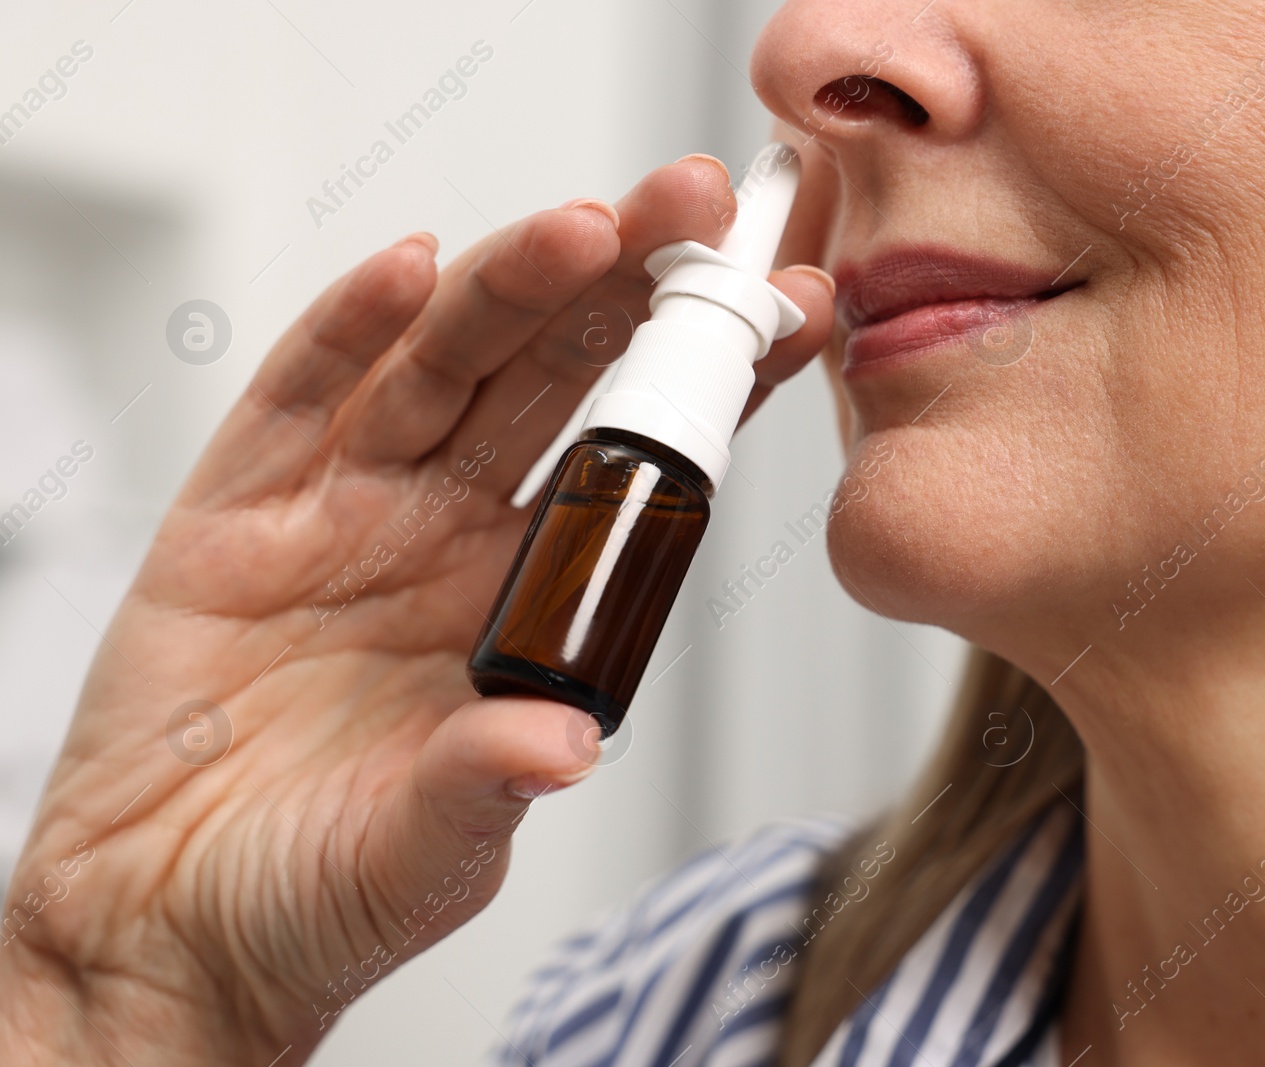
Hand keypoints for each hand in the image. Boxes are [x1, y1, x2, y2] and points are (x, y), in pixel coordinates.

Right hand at [0, 154, 833, 1064]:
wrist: (168, 928)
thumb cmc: (314, 893)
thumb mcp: (425, 854)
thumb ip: (486, 784)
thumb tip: (564, 741)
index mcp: (522, 596)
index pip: (636, 462)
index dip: (709, 383)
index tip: (786, 306)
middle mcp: (443, 533)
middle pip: (550, 379)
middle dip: (627, 289)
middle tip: (697, 210)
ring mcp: (343, 512)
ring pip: (442, 369)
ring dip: (511, 290)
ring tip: (585, 231)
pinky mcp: (238, 514)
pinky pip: (300, 399)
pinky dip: (348, 332)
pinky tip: (409, 272)